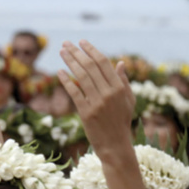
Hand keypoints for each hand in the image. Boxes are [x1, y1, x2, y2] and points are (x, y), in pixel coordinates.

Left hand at [58, 41, 134, 157]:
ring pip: (81, 76)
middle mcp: (108, 93)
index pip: (103, 63)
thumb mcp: (128, 101)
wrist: (115, 146)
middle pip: (90, 66)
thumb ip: (124, 82)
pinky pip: (74, 93)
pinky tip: (60, 72)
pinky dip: (66, 81)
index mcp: (119, 88)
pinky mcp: (86, 113)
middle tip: (66, 43)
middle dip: (76, 52)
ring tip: (62, 52)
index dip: (91, 50)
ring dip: (70, 61)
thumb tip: (120, 63)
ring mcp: (97, 103)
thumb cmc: (121, 123)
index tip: (82, 42)